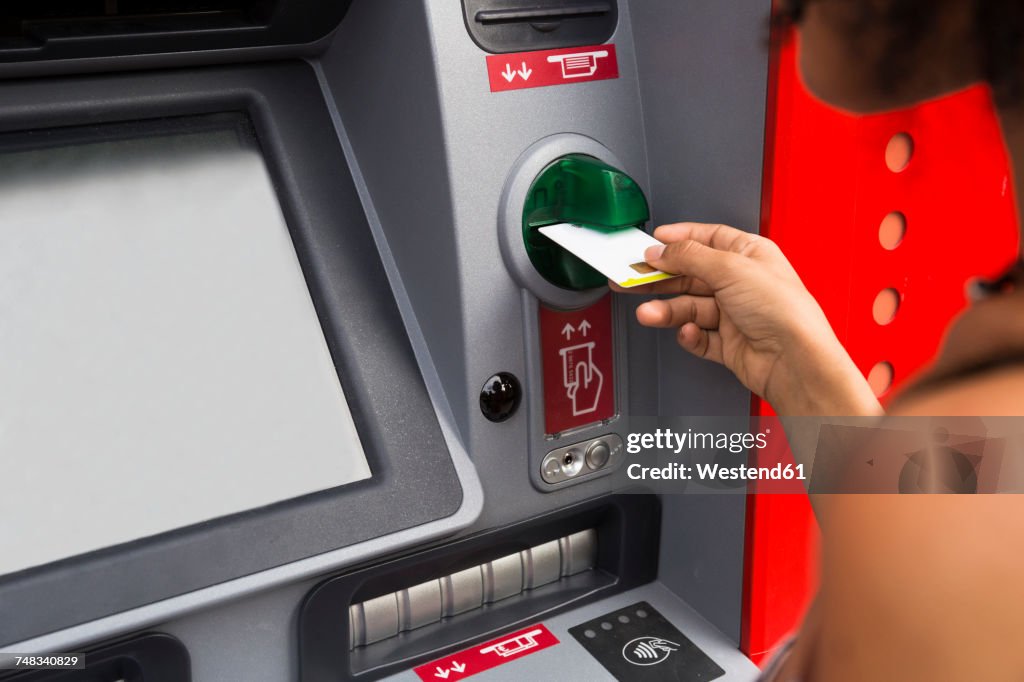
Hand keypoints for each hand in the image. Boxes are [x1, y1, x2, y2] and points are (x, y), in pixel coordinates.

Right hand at [615, 222, 880, 415]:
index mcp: (750, 255)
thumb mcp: (730, 268)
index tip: (652, 242)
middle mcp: (742, 283)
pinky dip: (690, 335)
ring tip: (648, 313)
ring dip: (667, 310)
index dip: (679, 238)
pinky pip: (699, 336)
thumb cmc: (782, 310)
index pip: (708, 238)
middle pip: (691, 274)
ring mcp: (735, 314)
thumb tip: (661, 250)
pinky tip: (688, 332)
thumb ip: (689, 256)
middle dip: (660, 277)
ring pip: (690, 307)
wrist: (794, 361)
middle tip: (631, 278)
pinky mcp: (729, 344)